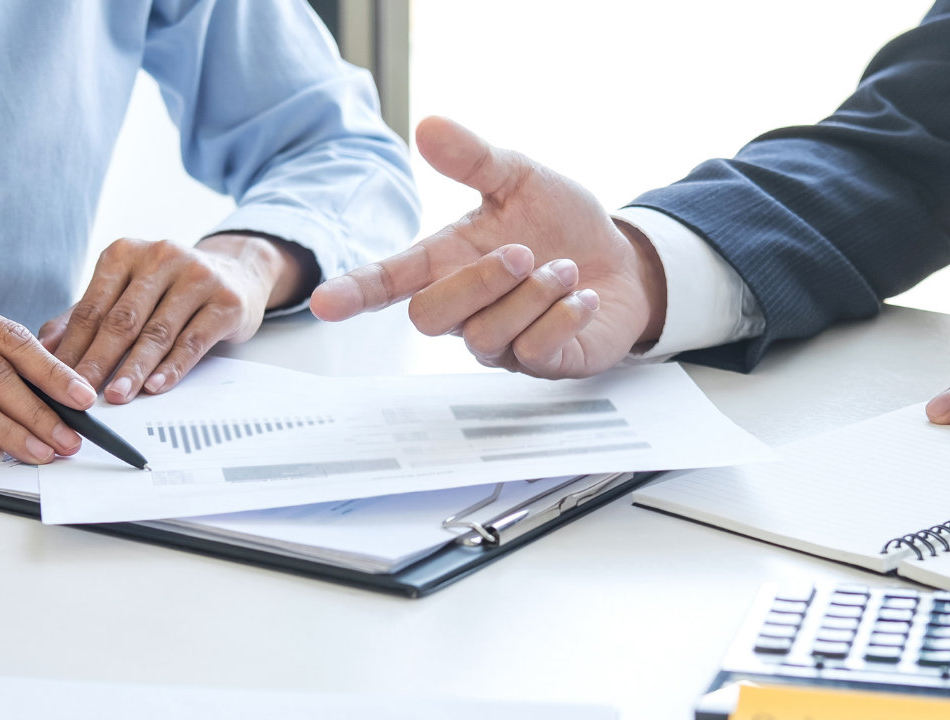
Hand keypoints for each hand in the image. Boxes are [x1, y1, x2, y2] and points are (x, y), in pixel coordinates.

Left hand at [42, 232, 311, 403]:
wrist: (236, 272)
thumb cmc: (171, 288)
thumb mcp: (126, 292)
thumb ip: (85, 316)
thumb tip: (45, 348)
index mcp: (125, 253)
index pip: (92, 307)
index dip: (72, 347)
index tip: (56, 381)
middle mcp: (160, 257)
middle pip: (122, 320)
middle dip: (97, 361)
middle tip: (80, 394)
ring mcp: (197, 277)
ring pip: (157, 332)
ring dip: (133, 369)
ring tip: (116, 397)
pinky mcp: (226, 301)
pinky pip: (193, 341)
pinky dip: (173, 367)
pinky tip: (156, 386)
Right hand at [310, 116, 665, 377]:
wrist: (623, 262)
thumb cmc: (561, 226)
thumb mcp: (520, 178)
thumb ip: (474, 159)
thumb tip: (428, 126)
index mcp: (448, 262)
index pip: (389, 282)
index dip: (356, 292)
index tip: (326, 303)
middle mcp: (467, 308)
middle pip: (429, 317)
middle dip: (479, 282)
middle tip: (526, 252)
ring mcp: (501, 342)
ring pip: (484, 337)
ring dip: (531, 297)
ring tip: (565, 270)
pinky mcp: (541, 363)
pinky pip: (534, 353)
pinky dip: (562, 319)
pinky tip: (582, 298)